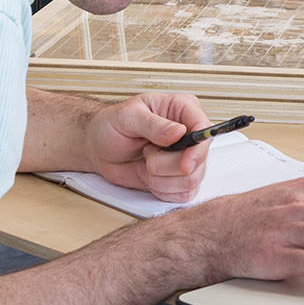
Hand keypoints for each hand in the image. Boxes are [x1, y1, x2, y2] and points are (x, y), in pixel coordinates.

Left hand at [87, 92, 211, 202]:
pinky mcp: (179, 178)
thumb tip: (178, 131)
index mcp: (183, 110)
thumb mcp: (127, 117)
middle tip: (147, 154)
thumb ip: (153, 124)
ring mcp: (186, 157)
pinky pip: (182, 194)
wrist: (98, 147)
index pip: (204, 129)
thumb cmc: (112, 125)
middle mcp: (189, 134)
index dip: (197, 150)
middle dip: (167, 165)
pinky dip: (161, 190)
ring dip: (161, 178)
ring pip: (190, 180)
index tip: (184, 162)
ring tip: (146, 162)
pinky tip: (149, 176)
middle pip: (198, 161)